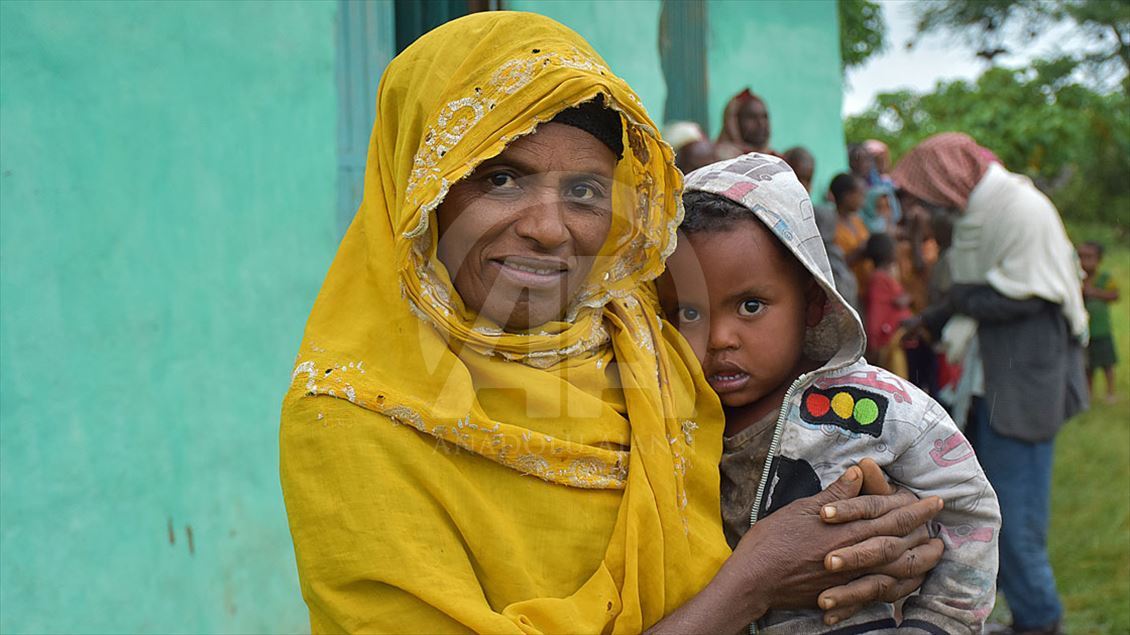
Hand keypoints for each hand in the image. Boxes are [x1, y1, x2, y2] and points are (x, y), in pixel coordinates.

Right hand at [723, 464, 941, 616]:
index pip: (888, 515)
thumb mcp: (801, 509)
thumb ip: (834, 494)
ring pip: (897, 568)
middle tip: (941, 519)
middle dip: (923, 528)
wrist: (756, 580)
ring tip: (937, 550)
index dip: (913, 507)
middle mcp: (854, 554)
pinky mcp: (844, 594)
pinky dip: (902, 584)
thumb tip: (859, 473)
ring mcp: (851, 577)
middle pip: (899, 541)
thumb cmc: (772, 541)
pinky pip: (883, 591)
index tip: (932, 499)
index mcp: (845, 529)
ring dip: (920, 557)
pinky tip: (910, 580)